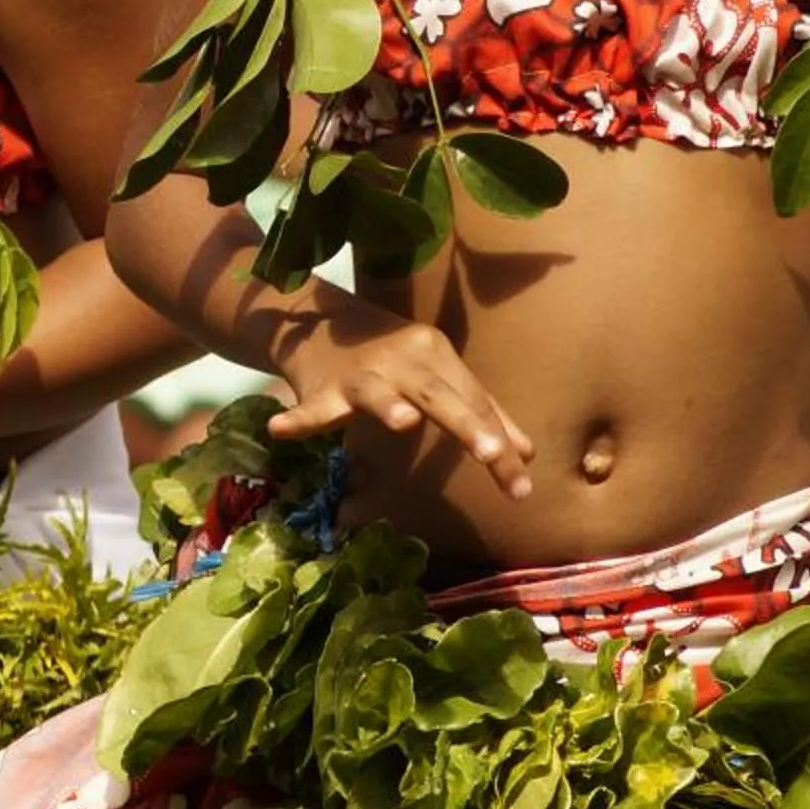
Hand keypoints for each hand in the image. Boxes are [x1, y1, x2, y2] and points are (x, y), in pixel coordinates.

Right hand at [266, 295, 535, 497]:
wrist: (319, 320)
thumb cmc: (392, 358)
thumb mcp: (439, 376)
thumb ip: (483, 413)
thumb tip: (528, 454)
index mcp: (436, 356)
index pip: (475, 403)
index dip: (499, 443)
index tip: (523, 489)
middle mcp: (403, 360)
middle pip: (439, 395)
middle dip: (466, 423)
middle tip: (491, 454)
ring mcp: (361, 373)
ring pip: (378, 391)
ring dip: (389, 405)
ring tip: (403, 422)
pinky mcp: (322, 387)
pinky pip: (311, 407)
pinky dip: (297, 418)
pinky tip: (281, 430)